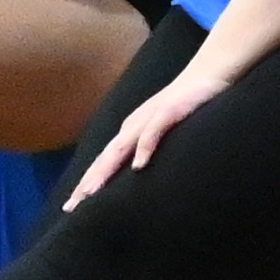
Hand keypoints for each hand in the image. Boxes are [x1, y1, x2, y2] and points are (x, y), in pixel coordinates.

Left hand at [71, 64, 235, 208]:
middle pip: (105, 159)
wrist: (209, 72)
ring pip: (120, 148)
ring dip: (104, 170)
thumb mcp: (165, 130)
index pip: (105, 162)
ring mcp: (149, 118)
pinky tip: (138, 166)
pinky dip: (144, 149)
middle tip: (70, 207)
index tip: (72, 207)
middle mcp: (133, 127)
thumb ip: (152, 147)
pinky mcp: (169, 111)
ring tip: (91, 192)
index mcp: (131, 133)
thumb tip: (142, 173)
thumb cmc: (188, 104)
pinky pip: (153, 132)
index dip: (88, 183)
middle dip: (87, 183)